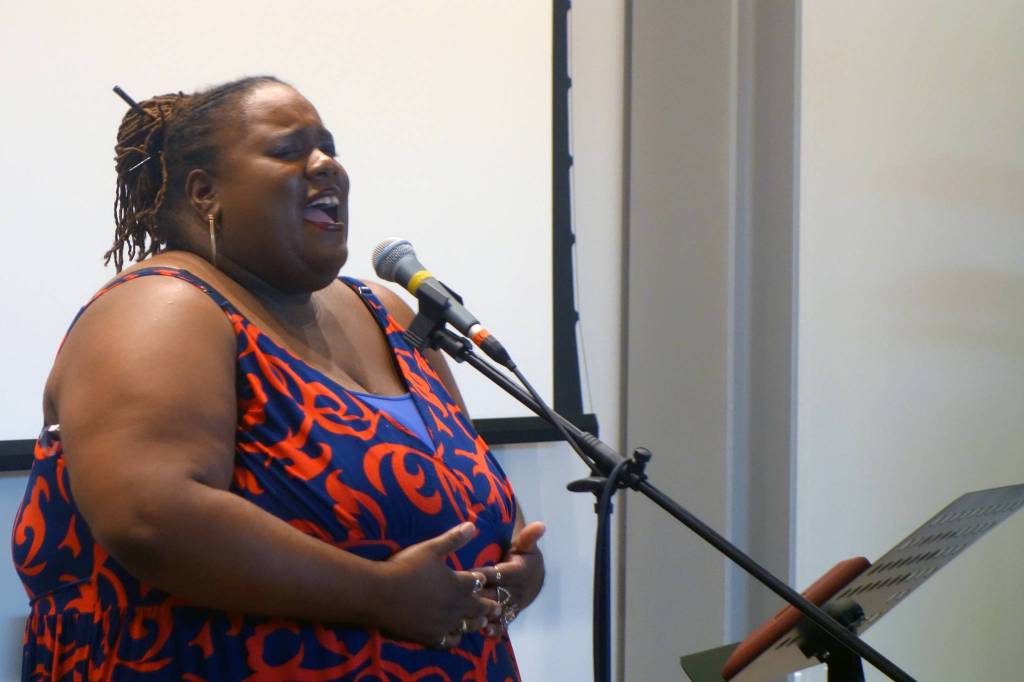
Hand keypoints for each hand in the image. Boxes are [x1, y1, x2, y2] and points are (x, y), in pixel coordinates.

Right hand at [376, 522, 499, 647]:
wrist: (379, 594)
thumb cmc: (405, 567)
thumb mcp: (431, 548)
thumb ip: (453, 539)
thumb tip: (472, 525)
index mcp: (459, 584)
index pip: (479, 583)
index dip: (483, 581)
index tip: (489, 582)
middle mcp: (456, 606)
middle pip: (479, 608)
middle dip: (489, 607)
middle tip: (498, 609)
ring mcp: (444, 624)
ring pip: (467, 627)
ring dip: (475, 624)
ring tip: (482, 624)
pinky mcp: (430, 637)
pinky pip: (448, 642)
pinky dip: (454, 639)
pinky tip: (454, 637)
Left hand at [475, 521, 545, 636]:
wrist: (536, 578)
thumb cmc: (525, 558)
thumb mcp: (526, 546)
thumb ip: (528, 537)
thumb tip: (541, 524)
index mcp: (518, 572)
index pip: (498, 573)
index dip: (483, 574)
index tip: (467, 573)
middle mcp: (516, 591)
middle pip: (494, 594)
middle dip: (477, 596)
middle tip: (456, 596)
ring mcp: (513, 605)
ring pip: (496, 611)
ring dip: (481, 614)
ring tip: (464, 615)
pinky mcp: (510, 615)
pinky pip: (503, 624)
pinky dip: (493, 628)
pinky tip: (481, 629)